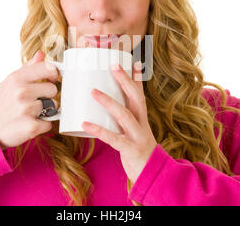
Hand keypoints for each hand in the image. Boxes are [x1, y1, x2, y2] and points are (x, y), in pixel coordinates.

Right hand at [0, 50, 59, 149]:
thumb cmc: (3, 103)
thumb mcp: (10, 82)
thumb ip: (28, 68)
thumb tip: (41, 54)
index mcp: (17, 78)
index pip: (47, 68)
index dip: (53, 74)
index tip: (51, 79)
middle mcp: (21, 92)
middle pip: (53, 89)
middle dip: (47, 96)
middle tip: (35, 101)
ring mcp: (26, 109)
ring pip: (53, 106)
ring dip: (46, 111)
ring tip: (31, 112)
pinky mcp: (31, 126)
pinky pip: (50, 123)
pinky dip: (43, 125)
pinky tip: (31, 123)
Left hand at [82, 61, 156, 183]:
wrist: (154, 177)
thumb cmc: (139, 153)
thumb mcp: (135, 134)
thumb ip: (123, 123)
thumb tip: (105, 110)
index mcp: (142, 120)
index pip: (141, 95)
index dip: (137, 78)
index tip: (132, 61)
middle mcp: (142, 125)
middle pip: (136, 98)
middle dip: (125, 81)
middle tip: (113, 65)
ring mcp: (138, 137)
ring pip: (125, 115)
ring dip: (109, 102)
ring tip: (93, 91)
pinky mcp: (131, 150)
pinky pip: (114, 138)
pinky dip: (99, 130)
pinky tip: (85, 124)